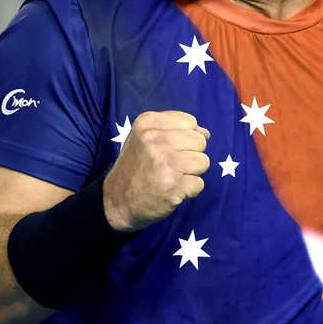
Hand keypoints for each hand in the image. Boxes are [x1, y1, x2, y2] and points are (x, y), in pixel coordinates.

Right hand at [102, 111, 209, 231]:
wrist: (116, 201)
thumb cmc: (135, 167)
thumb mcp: (144, 138)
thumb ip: (174, 130)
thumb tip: (206, 133)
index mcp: (148, 123)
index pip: (190, 122)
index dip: (185, 137)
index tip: (169, 149)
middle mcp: (155, 140)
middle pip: (200, 141)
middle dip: (191, 155)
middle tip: (171, 166)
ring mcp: (165, 162)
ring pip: (203, 162)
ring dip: (192, 173)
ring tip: (171, 177)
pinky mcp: (173, 186)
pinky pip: (199, 184)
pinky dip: (189, 191)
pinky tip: (171, 191)